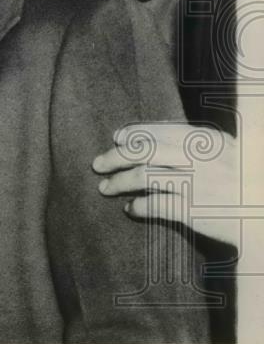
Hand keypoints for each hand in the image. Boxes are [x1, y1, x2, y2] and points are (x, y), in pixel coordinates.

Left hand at [92, 123, 239, 247]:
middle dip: (116, 157)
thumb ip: (196, 146)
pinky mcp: (197, 212)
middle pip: (145, 152)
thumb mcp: (227, 154)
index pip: (160, 131)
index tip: (117, 138)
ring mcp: (198, 185)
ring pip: (144, 177)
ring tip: (106, 188)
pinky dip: (138, 207)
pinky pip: (156, 206)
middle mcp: (200, 159)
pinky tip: (131, 209)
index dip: (134, 133)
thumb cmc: (247, 182)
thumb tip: (150, 141)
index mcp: (207, 141)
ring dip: (119, 182)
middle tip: (97, 165)